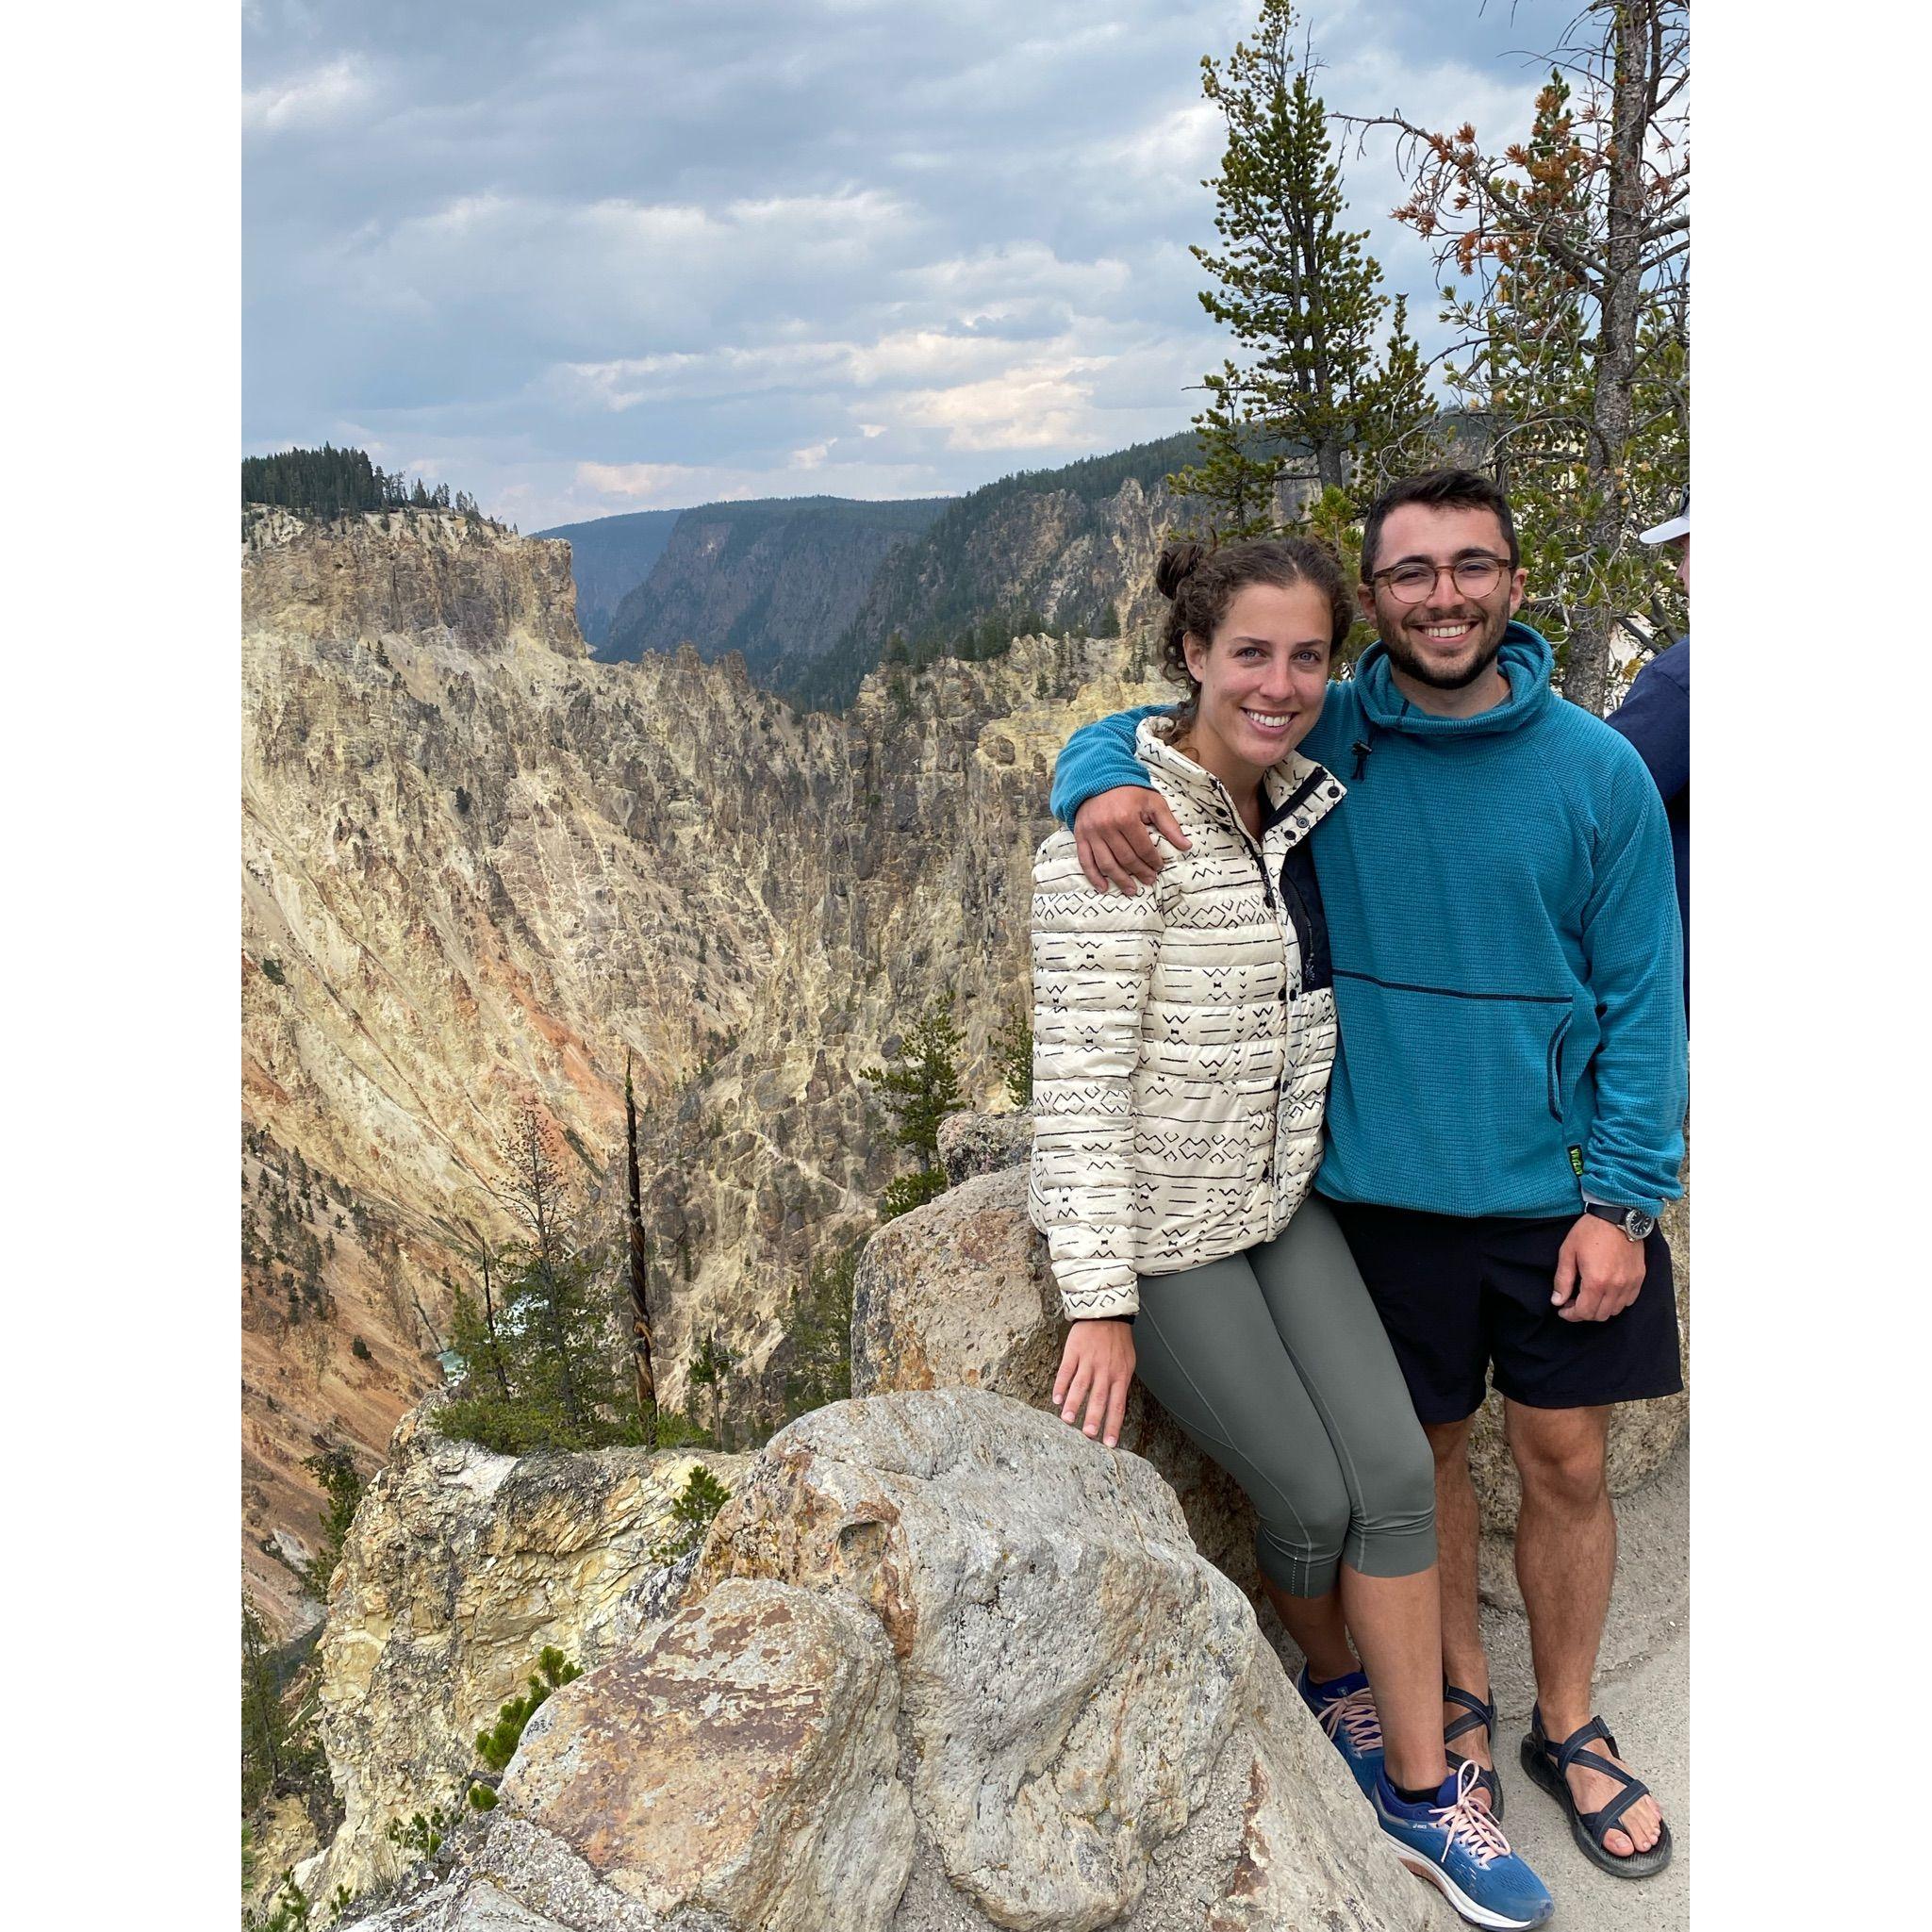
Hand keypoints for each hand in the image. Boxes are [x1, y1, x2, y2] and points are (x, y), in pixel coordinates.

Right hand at [1051, 1318, 1135, 1447]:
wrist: (1106, 1313)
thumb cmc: (1118, 1341)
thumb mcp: (1128, 1363)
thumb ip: (1121, 1384)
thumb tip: (1116, 1408)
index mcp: (1120, 1375)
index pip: (1118, 1405)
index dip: (1113, 1425)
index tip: (1109, 1443)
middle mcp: (1105, 1370)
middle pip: (1099, 1398)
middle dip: (1094, 1418)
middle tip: (1088, 1435)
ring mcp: (1089, 1361)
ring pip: (1081, 1386)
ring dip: (1074, 1404)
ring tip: (1068, 1420)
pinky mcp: (1074, 1352)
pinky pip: (1066, 1371)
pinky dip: (1061, 1385)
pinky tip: (1057, 1399)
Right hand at [1072, 785, 1189, 894]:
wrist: (1097, 779)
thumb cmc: (1129, 792)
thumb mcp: (1153, 802)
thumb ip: (1169, 825)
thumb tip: (1186, 846)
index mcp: (1126, 817)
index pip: (1143, 848)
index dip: (1153, 860)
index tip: (1159, 867)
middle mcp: (1107, 827)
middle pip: (1126, 858)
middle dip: (1140, 872)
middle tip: (1149, 880)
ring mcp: (1092, 833)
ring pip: (1107, 864)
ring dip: (1120, 880)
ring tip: (1131, 890)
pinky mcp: (1080, 836)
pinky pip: (1085, 861)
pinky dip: (1094, 876)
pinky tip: (1103, 887)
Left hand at [1551, 1215, 1646, 1322]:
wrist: (1618, 1215)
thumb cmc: (1590, 1231)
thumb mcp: (1568, 1252)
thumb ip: (1563, 1280)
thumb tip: (1557, 1301)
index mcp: (1596, 1281)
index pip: (1584, 1312)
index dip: (1571, 1315)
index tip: (1562, 1310)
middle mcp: (1616, 1287)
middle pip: (1599, 1315)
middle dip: (1583, 1313)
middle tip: (1573, 1302)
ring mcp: (1630, 1283)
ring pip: (1614, 1311)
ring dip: (1600, 1309)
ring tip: (1589, 1297)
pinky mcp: (1639, 1278)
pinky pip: (1628, 1301)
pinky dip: (1616, 1302)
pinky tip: (1606, 1292)